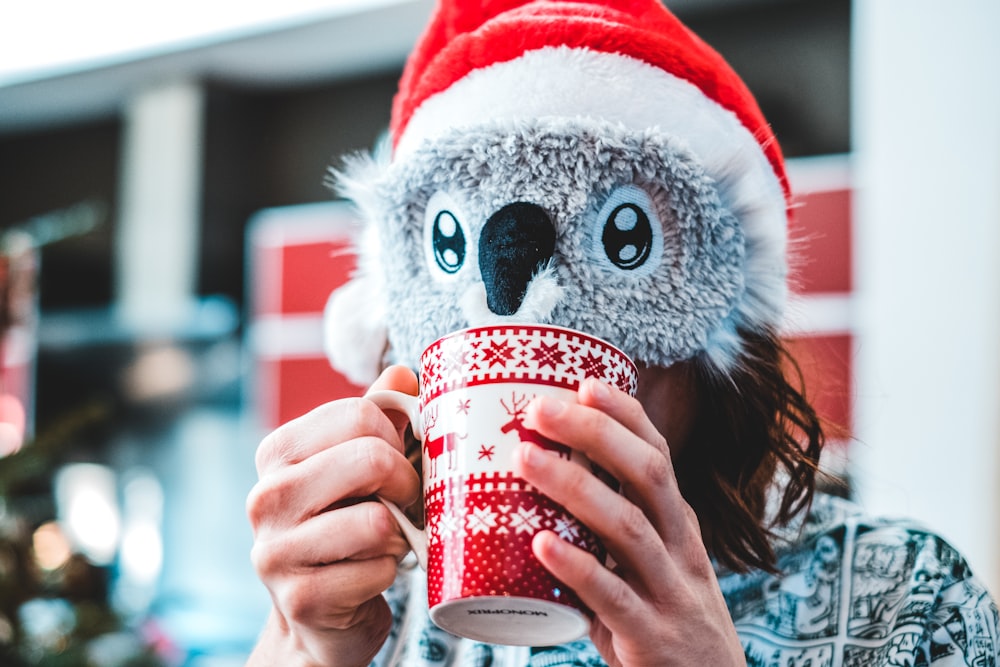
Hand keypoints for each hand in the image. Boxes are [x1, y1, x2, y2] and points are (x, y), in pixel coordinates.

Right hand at [245, 366, 419, 666]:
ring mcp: (275, 550)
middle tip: (406, 501)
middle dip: (407, 483)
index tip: (400, 461)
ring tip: (387, 539)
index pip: (360, 413)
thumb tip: (402, 373)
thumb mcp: (357, 466)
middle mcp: (266, 496)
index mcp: (278, 451)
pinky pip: (376, 570)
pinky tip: (370, 574)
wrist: (319, 615)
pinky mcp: (298, 598)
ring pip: (377, 520)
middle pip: (370, 458)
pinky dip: (388, 572)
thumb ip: (377, 418)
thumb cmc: (345, 526)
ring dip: (400, 533)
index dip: (399, 437)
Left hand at [513, 378, 745, 666]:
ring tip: (525, 460)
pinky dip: (577, 567)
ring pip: (628, 527)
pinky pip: (614, 597)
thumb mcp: (648, 569)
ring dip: (575, 487)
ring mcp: (670, 593)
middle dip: (596, 434)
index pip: (659, 455)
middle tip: (541, 409)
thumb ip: (605, 535)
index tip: (584, 383)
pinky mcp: (653, 637)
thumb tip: (536, 490)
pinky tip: (541, 544)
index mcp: (677, 526)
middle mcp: (680, 549)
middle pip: (648, 475)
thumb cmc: (664, 623)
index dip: (625, 416)